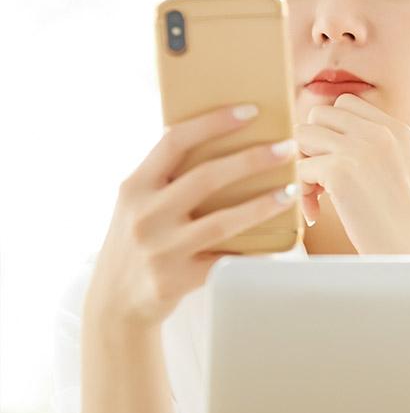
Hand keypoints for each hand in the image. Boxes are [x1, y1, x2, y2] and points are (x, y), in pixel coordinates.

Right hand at [84, 102, 299, 339]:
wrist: (115, 301)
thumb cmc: (139, 241)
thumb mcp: (138, 204)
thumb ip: (168, 179)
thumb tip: (224, 142)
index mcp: (135, 186)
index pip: (175, 141)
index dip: (213, 122)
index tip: (250, 111)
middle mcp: (145, 214)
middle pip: (206, 177)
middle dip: (252, 159)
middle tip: (288, 147)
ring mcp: (162, 249)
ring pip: (223, 221)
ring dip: (263, 204)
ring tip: (291, 189)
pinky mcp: (178, 279)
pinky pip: (228, 259)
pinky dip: (257, 248)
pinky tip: (283, 238)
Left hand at [294, 93, 409, 253]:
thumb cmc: (399, 221)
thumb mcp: (399, 169)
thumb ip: (372, 145)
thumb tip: (320, 133)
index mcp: (397, 129)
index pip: (347, 103)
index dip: (332, 129)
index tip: (339, 160)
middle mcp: (380, 132)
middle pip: (321, 114)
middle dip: (314, 143)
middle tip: (323, 177)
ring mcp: (360, 149)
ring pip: (303, 135)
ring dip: (303, 163)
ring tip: (318, 195)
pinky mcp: (340, 170)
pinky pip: (299, 167)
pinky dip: (302, 191)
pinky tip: (316, 213)